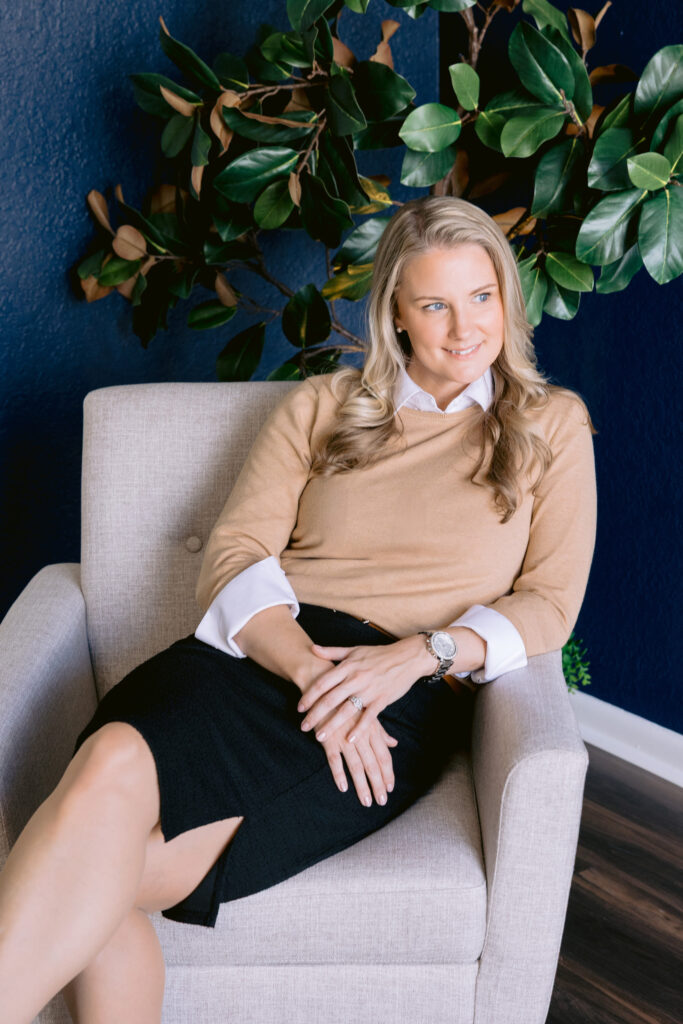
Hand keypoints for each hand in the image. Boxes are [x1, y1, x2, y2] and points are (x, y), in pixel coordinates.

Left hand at [297, 636, 428, 745]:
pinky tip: (349, 740)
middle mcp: (356, 678)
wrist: (406, 657)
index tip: (299, 708)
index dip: (309, 696)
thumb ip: (332, 652)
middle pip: (330, 699)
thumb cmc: (379, 654)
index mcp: (347, 667)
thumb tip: (312, 648)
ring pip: (346, 710)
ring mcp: (369, 690)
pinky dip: (358, 730)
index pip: (323, 683)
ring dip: (331, 725)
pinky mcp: (382, 700)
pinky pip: (368, 717)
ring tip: (320, 737)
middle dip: (315, 715)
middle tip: (303, 726)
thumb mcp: (354, 650)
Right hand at [316, 708, 398, 806]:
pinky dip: (339, 774)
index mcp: (371, 729)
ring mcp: (344, 737)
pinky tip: (343, 787)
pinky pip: (334, 759)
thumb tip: (394, 744)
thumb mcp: (366, 713)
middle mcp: (360, 735)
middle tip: (382, 802)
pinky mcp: (328, 738)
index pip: (384, 756)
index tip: (390, 788)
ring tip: (366, 801)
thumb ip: (380, 731)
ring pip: (356, 766)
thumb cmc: (346, 700)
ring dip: (361, 786)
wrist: (322, 686)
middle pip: (373, 764)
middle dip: (378, 784)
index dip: (388, 773)